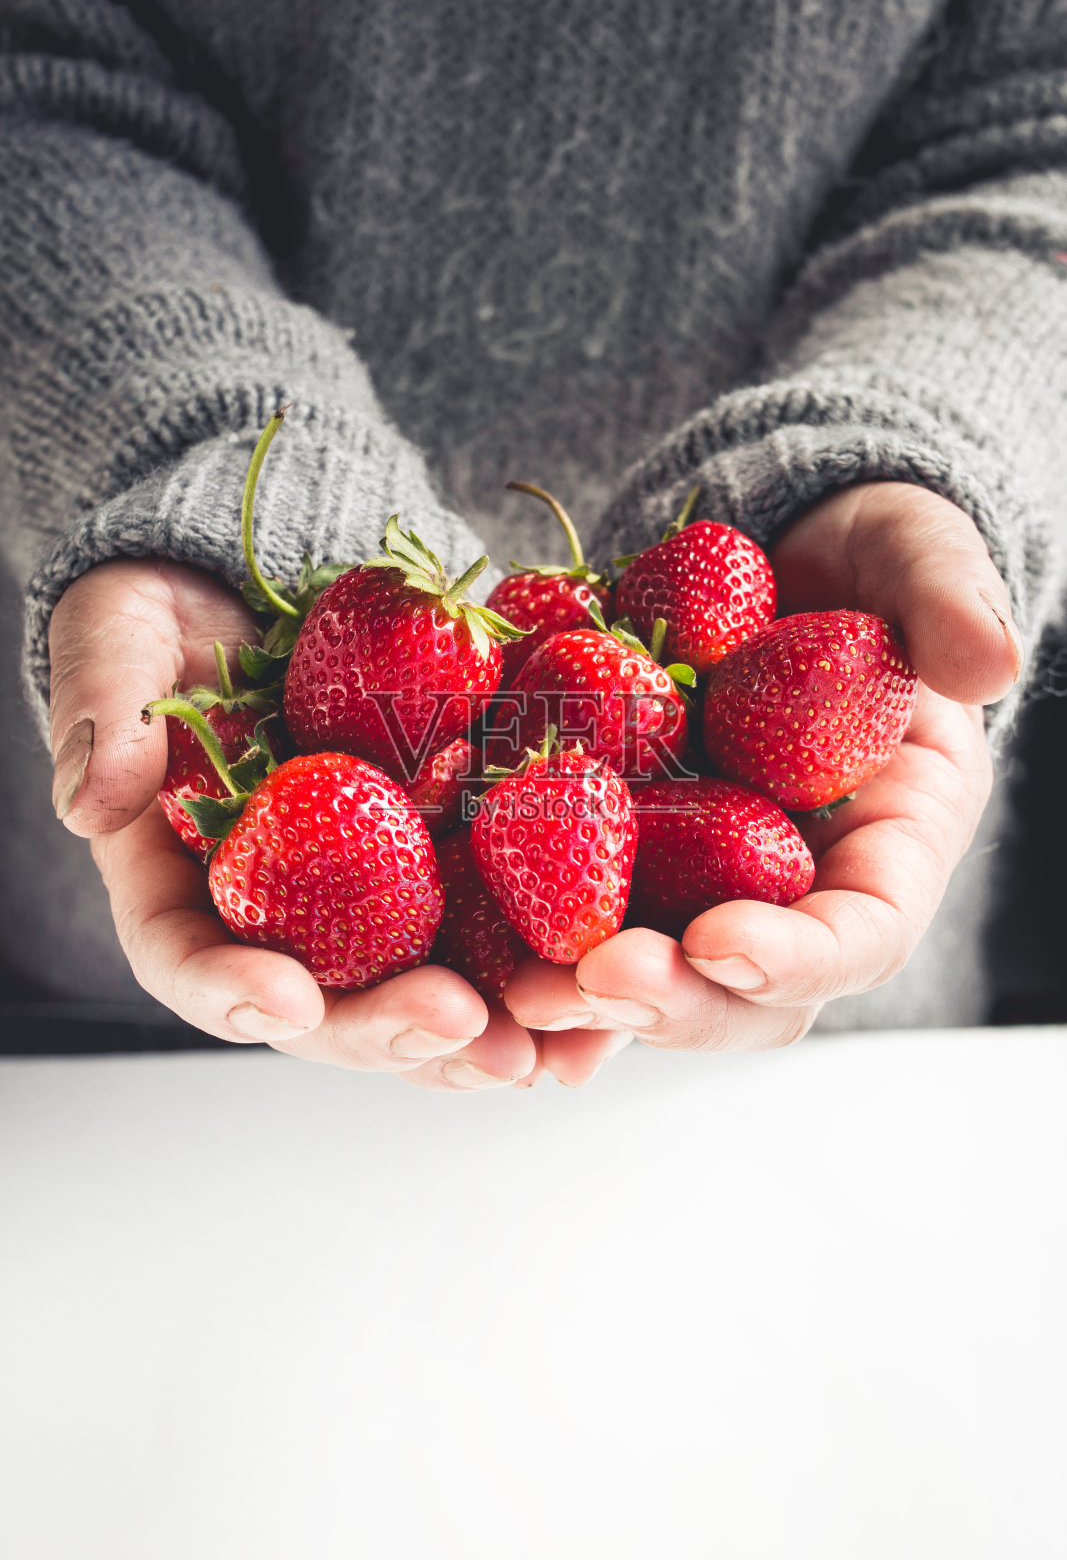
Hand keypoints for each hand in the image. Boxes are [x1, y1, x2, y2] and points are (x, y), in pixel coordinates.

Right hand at [48, 558, 618, 1086]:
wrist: (263, 583)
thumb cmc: (169, 613)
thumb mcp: (118, 637)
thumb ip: (107, 710)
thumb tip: (92, 802)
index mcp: (183, 887)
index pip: (189, 962)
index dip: (229, 991)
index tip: (283, 1000)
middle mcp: (281, 917)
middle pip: (328, 1008)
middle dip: (392, 1031)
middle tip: (461, 1030)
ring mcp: (368, 901)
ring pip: (423, 993)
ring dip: (489, 1032)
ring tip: (553, 1050)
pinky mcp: (446, 864)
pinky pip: (497, 926)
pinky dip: (547, 963)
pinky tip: (607, 985)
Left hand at [504, 482, 1021, 1054]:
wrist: (778, 564)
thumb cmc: (865, 563)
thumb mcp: (918, 558)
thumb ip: (948, 602)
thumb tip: (991, 661)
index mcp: (888, 845)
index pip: (861, 934)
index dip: (797, 954)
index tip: (721, 939)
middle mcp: (796, 891)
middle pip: (743, 989)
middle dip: (671, 999)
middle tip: (590, 980)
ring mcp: (705, 884)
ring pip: (653, 975)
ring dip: (584, 996)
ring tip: (515, 990)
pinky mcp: (626, 858)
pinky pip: (574, 914)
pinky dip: (526, 939)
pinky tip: (464, 952)